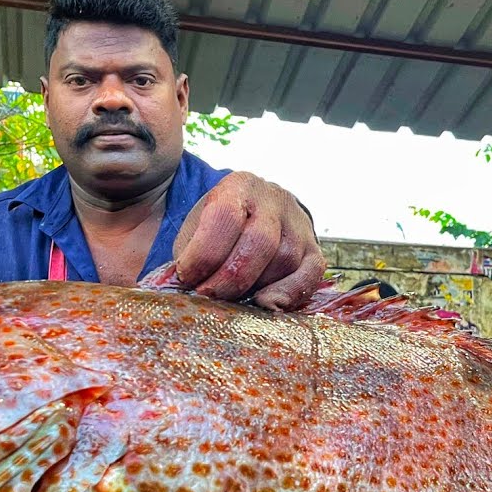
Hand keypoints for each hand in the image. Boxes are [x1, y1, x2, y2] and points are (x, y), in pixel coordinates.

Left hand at [173, 171, 325, 310]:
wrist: (255, 216)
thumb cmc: (219, 230)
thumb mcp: (197, 228)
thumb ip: (189, 253)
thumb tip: (177, 287)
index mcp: (239, 186)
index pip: (225, 217)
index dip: (204, 253)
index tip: (187, 276)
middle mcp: (274, 199)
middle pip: (259, 242)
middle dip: (230, 277)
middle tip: (208, 296)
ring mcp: (299, 224)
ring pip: (283, 261)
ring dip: (254, 287)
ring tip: (230, 299)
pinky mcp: (314, 250)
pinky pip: (310, 275)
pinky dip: (288, 294)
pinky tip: (264, 304)